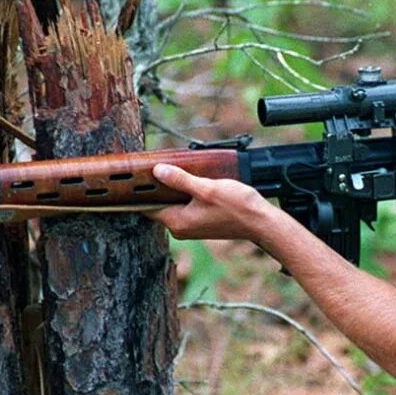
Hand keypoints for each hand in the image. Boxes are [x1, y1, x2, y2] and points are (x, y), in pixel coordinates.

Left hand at [148, 163, 278, 242]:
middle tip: (156, 166)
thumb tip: (157, 171)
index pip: (147, 207)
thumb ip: (180, 180)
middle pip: (159, 204)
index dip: (141, 191)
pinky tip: (191, 181)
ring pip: (173, 204)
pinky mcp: (201, 223)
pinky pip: (185, 207)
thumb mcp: (206, 188)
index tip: (135, 176)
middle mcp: (181, 228)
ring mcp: (191, 227)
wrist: (260, 222)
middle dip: (158, 187)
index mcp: (177, 222)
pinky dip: (185, 194)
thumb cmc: (237, 207)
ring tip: (175, 170)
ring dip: (174, 189)